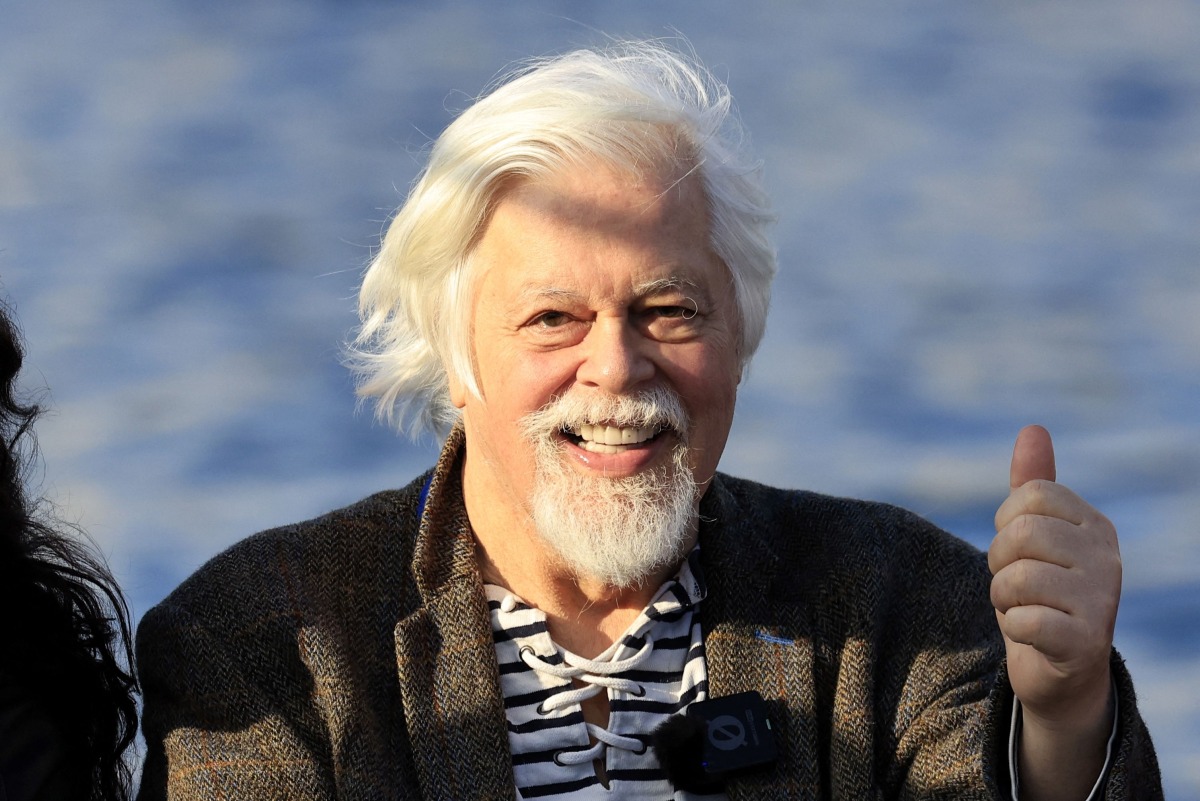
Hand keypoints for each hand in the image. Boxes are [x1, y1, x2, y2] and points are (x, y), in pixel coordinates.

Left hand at [989, 425, 1118, 730]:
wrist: (1061, 673)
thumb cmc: (1042, 596)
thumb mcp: (1033, 537)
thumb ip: (1033, 485)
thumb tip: (1033, 428)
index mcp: (1095, 525)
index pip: (1030, 496)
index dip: (1006, 523)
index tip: (1018, 550)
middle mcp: (1107, 557)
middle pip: (1020, 534)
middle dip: (999, 562)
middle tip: (1015, 585)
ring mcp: (1102, 600)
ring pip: (1016, 578)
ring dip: (1003, 598)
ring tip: (1023, 609)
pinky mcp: (1087, 641)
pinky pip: (1024, 620)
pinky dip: (1013, 628)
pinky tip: (1032, 635)